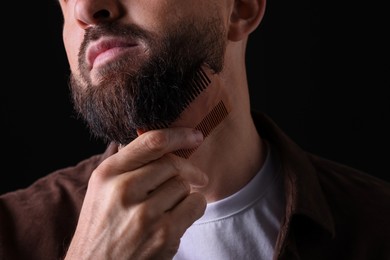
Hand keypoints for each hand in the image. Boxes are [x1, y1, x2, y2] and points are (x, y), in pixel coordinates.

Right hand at [65, 128, 207, 259]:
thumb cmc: (102, 228)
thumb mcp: (102, 190)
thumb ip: (127, 164)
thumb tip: (160, 141)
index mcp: (107, 173)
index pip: (152, 142)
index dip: (179, 135)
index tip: (195, 136)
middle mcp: (124, 190)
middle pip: (173, 164)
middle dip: (187, 170)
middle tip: (197, 177)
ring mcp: (145, 213)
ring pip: (184, 185)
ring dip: (184, 194)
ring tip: (169, 207)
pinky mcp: (163, 234)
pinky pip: (195, 204)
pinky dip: (193, 207)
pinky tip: (179, 217)